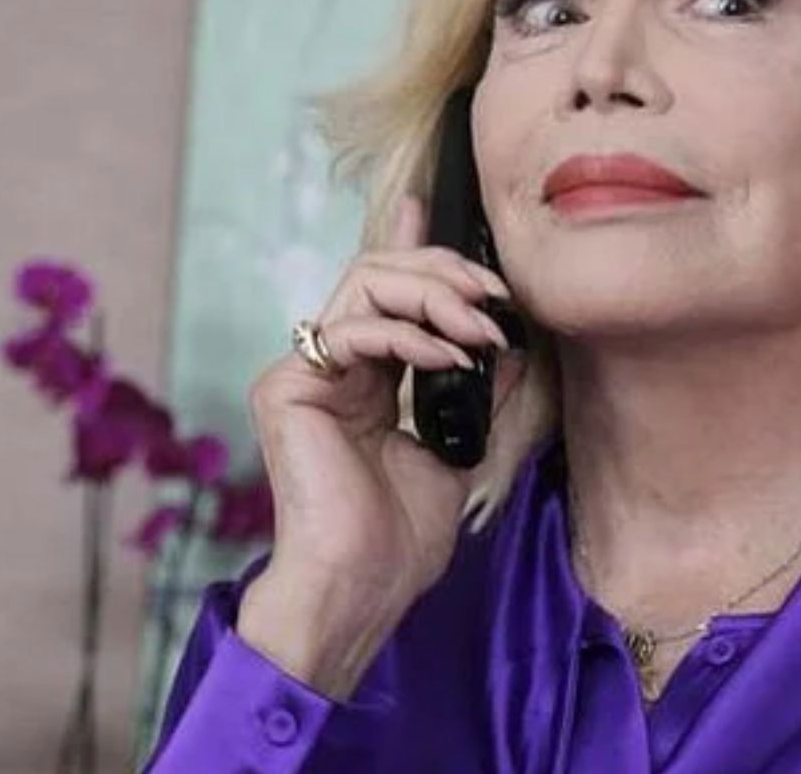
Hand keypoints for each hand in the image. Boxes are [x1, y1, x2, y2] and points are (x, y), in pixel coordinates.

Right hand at [237, 193, 520, 697]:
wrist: (361, 587)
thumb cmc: (400, 538)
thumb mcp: (462, 446)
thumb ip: (482, 388)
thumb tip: (513, 338)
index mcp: (366, 379)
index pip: (390, 291)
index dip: (417, 247)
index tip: (446, 213)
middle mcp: (332, 367)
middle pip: (380, 271)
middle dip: (446, 270)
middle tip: (495, 294)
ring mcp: (305, 373)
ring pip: (365, 281)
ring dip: (435, 293)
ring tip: (480, 328)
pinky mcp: (287, 386)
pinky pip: (351, 329)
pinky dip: (408, 333)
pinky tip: (448, 357)